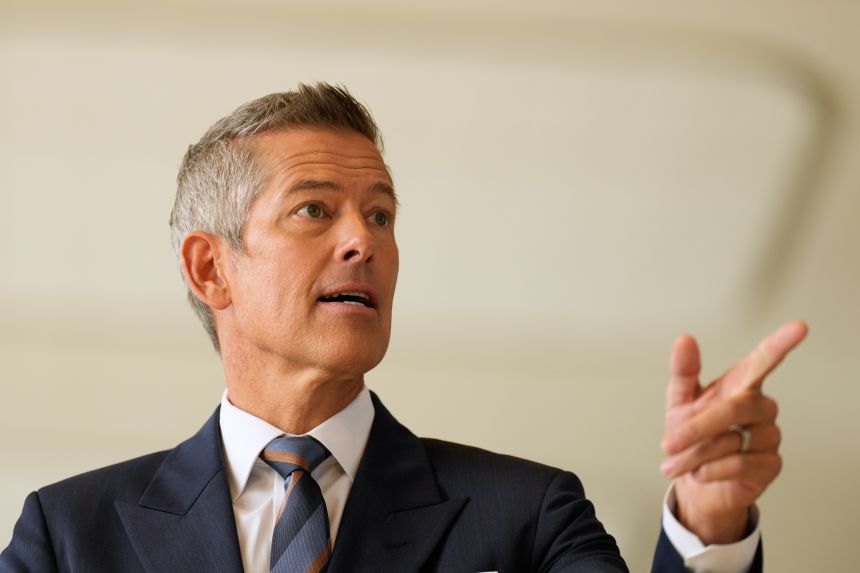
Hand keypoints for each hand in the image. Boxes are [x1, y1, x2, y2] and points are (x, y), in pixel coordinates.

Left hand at [659, 321, 807, 543]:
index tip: (800, 327)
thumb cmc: (692, 437)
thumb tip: (684, 339)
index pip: (764, 360)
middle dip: (696, 429)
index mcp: (740, 386)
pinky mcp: (771, 465)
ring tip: (678, 463)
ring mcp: (769, 436)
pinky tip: (700, 474)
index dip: (781, 344)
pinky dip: (710, 471)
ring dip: (695, 455)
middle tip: (668, 444)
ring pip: (731, 441)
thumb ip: (684, 371)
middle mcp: (760, 407)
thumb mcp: (681, 401)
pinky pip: (738, 464)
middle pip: (734, 409)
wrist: (696, 483)